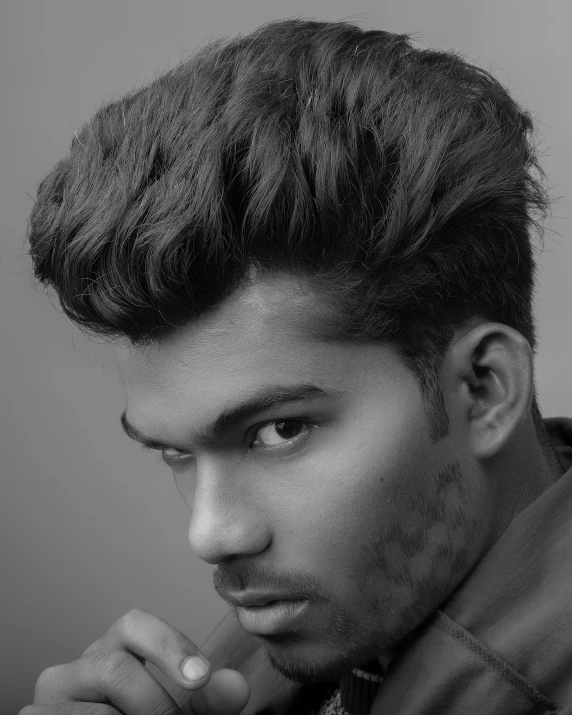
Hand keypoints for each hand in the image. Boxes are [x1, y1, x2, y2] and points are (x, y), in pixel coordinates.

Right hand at [19, 608, 249, 714]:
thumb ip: (209, 702)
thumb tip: (236, 688)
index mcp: (113, 650)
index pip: (134, 625)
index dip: (169, 646)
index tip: (200, 676)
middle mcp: (76, 667)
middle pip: (116, 667)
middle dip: (155, 703)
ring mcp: (49, 699)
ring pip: (97, 708)